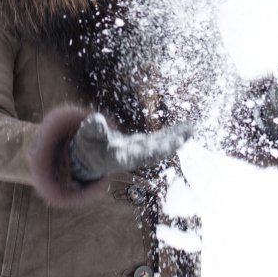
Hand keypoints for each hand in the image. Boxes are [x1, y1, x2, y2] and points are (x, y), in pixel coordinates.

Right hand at [69, 113, 193, 181]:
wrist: (91, 155)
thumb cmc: (89, 145)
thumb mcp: (86, 136)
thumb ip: (92, 128)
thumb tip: (95, 119)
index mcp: (120, 157)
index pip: (137, 155)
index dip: (152, 151)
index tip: (166, 146)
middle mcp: (133, 156)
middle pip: (154, 152)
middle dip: (170, 144)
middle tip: (185, 135)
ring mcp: (140, 151)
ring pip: (161, 146)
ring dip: (176, 138)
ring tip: (191, 128)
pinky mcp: (144, 145)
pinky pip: (161, 140)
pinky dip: (173, 134)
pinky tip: (185, 128)